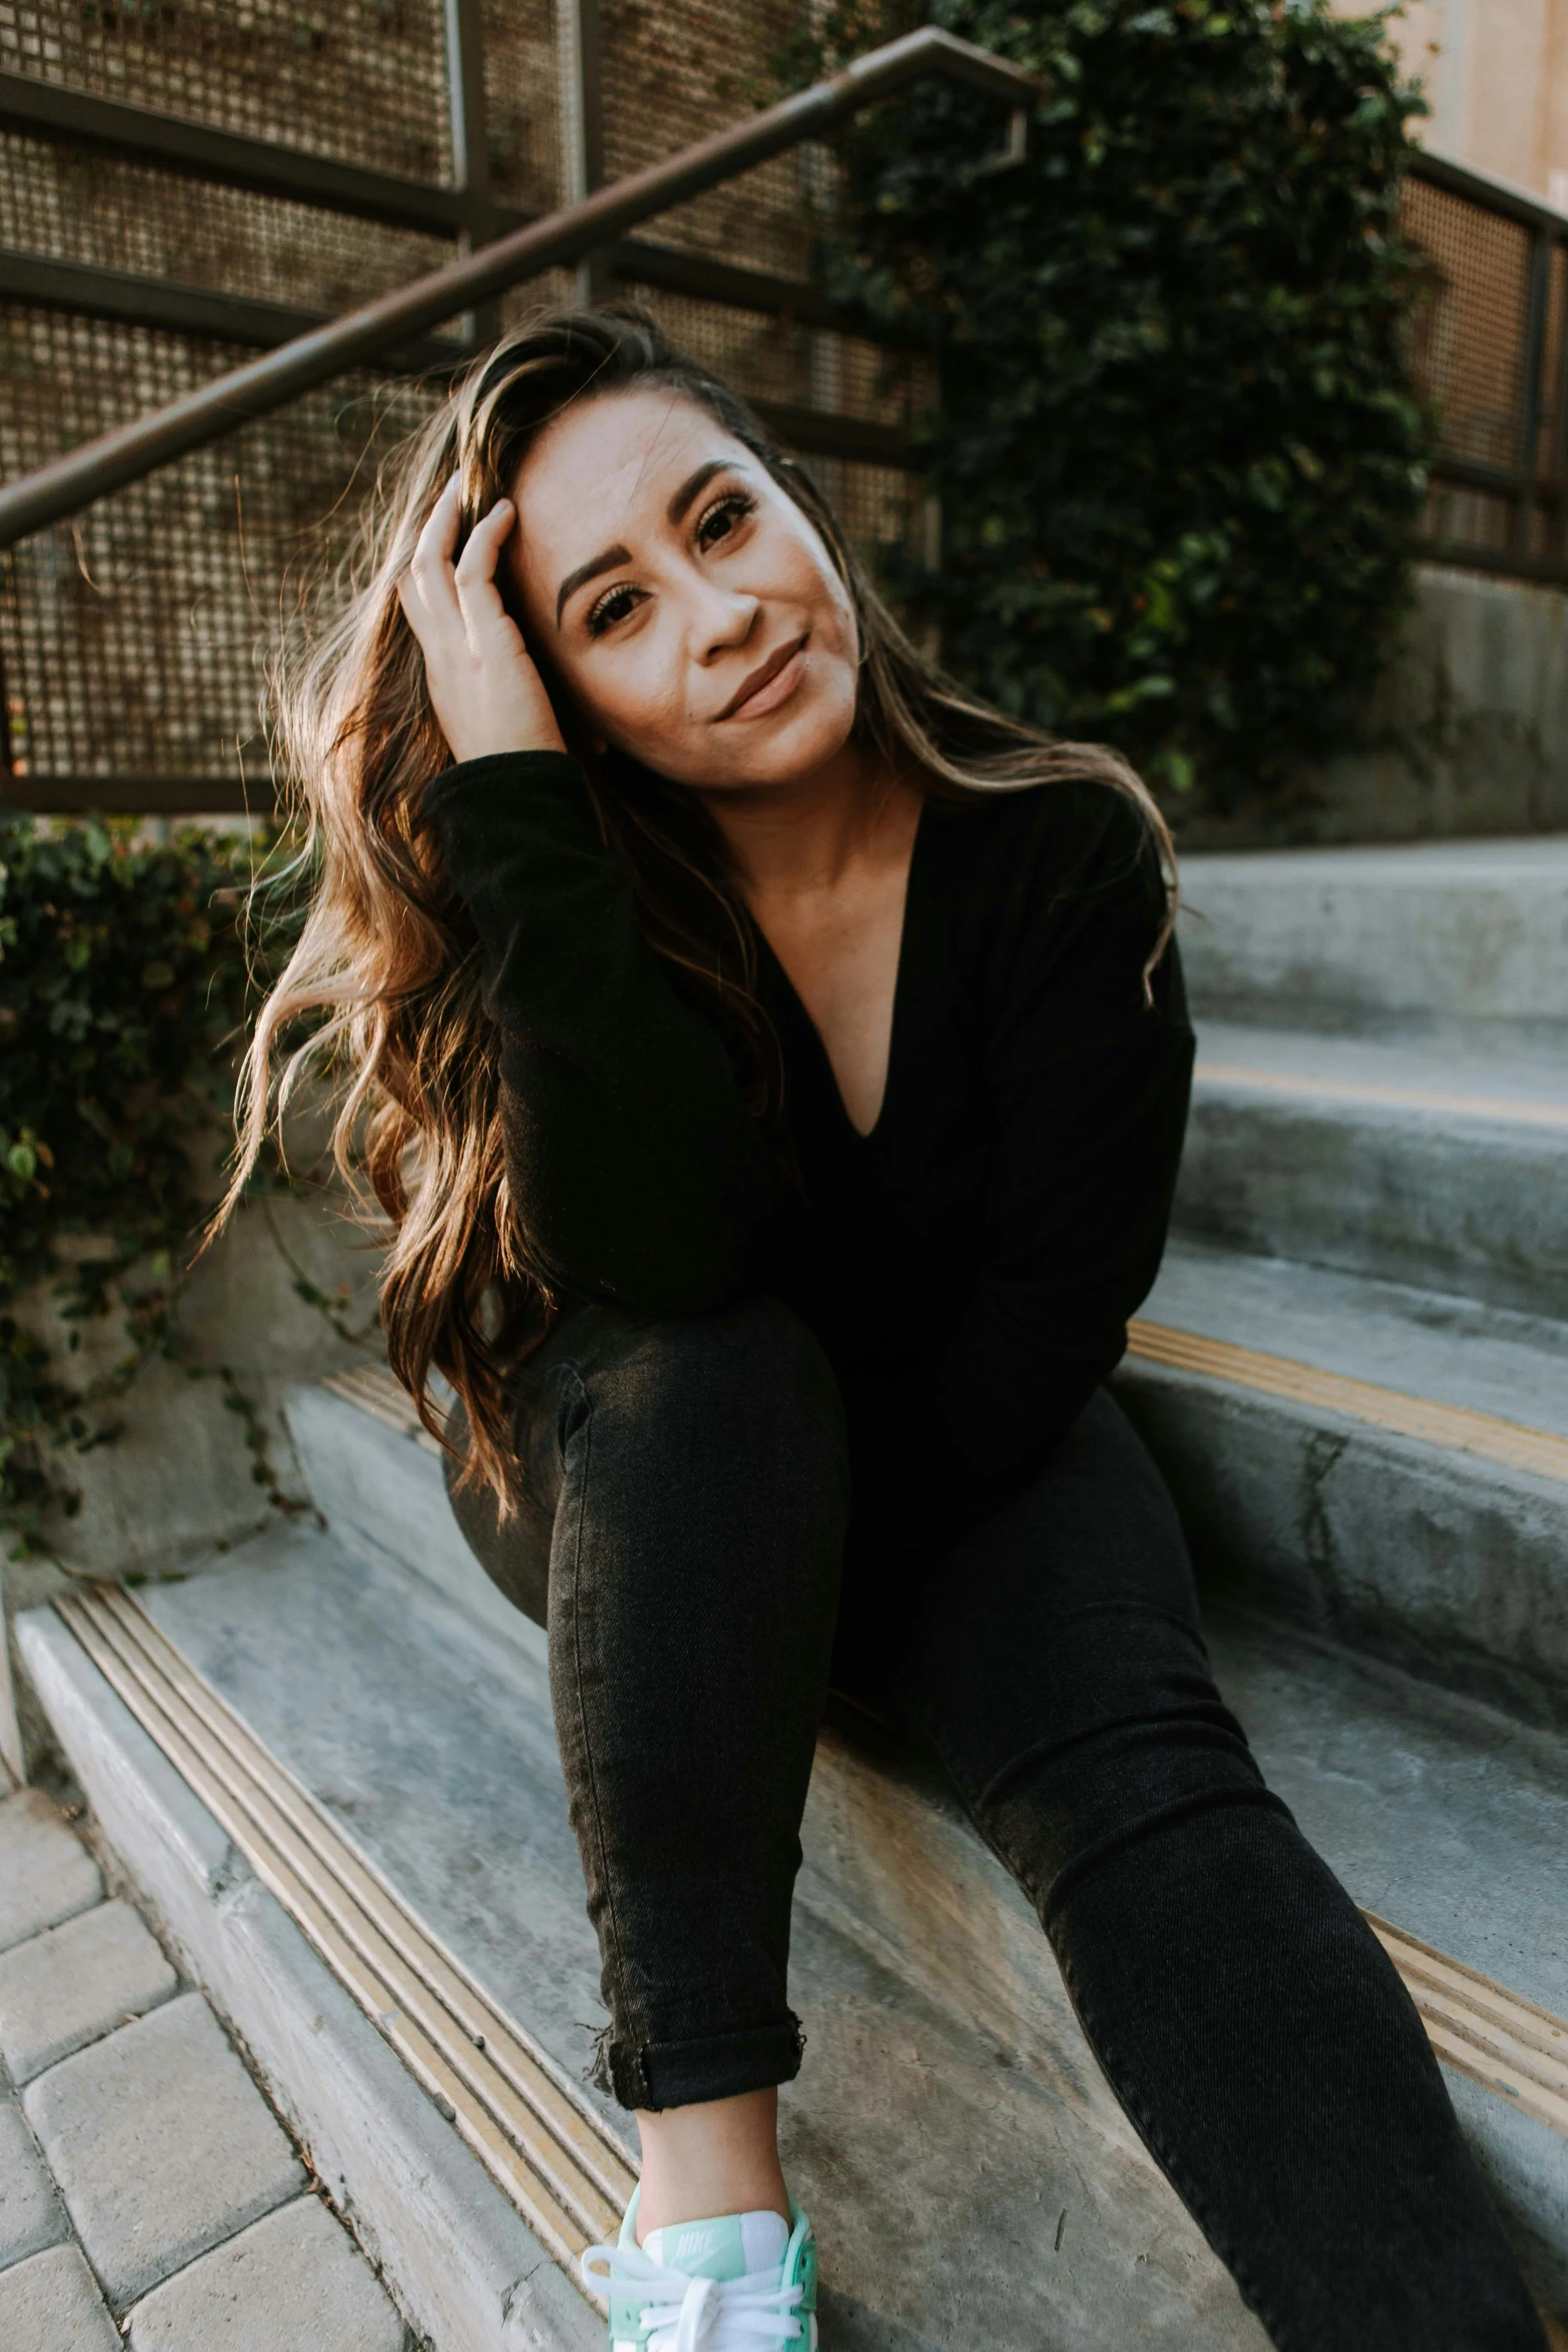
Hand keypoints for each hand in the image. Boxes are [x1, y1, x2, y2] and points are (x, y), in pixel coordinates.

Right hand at [398, 474, 566, 763]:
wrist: (517, 800)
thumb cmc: (524, 773)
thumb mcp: (514, 728)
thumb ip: (519, 702)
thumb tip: (574, 710)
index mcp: (443, 679)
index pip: (418, 610)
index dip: (427, 569)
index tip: (449, 539)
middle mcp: (438, 659)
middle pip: (410, 577)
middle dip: (426, 531)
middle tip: (450, 496)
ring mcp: (453, 649)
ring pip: (427, 563)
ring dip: (446, 519)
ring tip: (469, 488)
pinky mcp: (482, 643)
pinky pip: (471, 570)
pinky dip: (484, 535)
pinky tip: (506, 513)